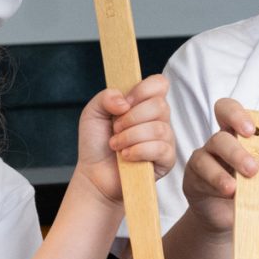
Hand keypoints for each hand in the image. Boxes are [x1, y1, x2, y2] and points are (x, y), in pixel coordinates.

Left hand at [75, 75, 174, 206]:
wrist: (94, 174)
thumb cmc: (96, 143)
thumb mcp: (92, 113)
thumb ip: (105, 97)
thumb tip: (124, 102)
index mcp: (144, 103)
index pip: (159, 84)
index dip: (142, 91)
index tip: (124, 105)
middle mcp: (158, 119)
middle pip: (160, 105)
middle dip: (132, 118)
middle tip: (115, 129)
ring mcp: (165, 140)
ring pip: (159, 128)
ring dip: (131, 137)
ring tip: (116, 145)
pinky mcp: (166, 160)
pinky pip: (160, 149)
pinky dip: (138, 151)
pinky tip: (126, 156)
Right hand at [179, 98, 258, 233]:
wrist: (234, 219)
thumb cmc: (251, 191)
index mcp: (236, 136)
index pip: (228, 111)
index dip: (236, 114)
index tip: (250, 130)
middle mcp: (217, 144)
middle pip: (219, 136)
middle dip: (236, 153)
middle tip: (252, 169)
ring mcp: (202, 159)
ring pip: (205, 156)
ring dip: (221, 173)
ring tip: (235, 189)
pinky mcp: (192, 178)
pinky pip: (199, 176)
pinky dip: (214, 184)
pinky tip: (226, 193)